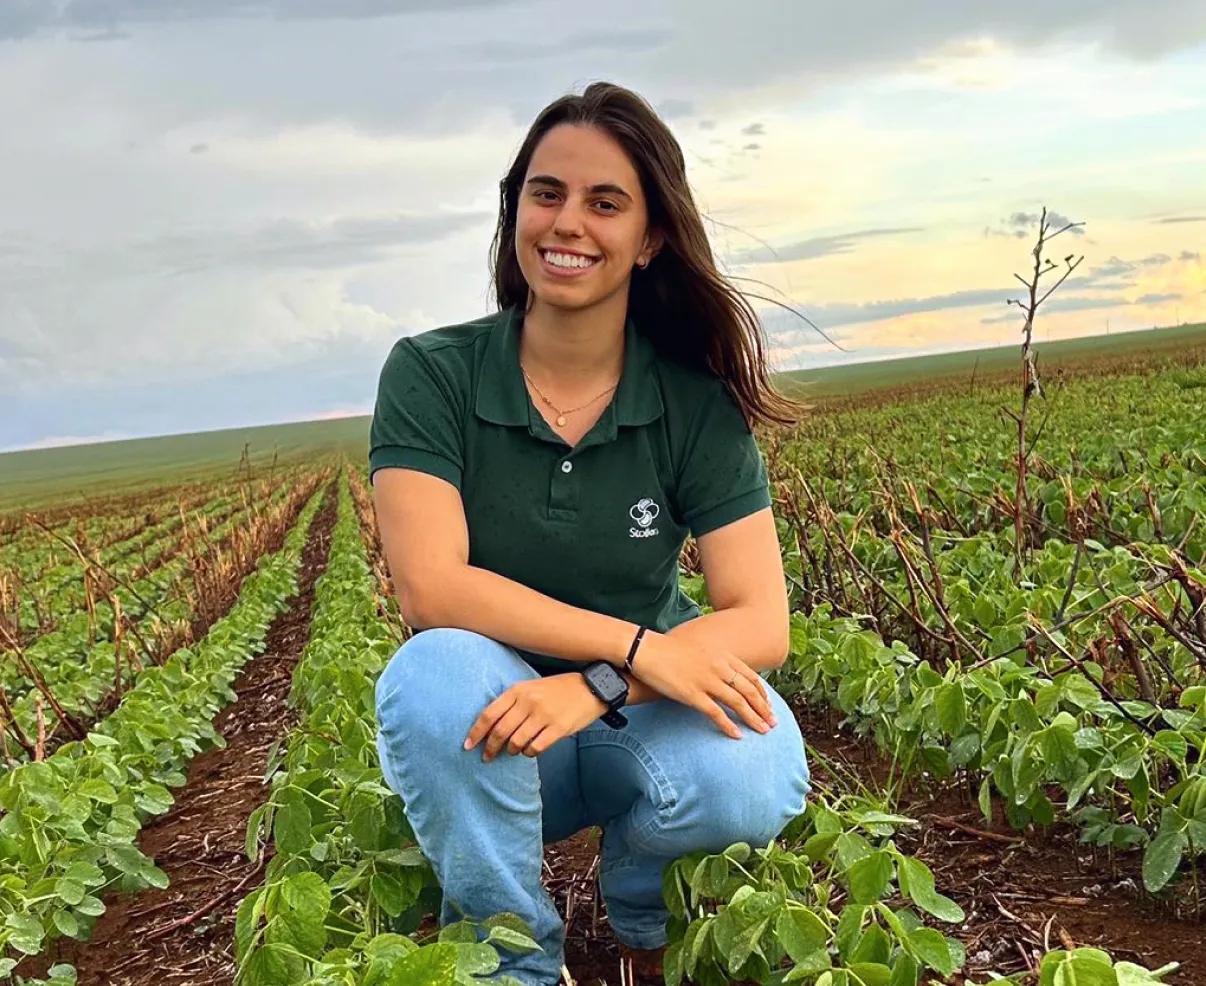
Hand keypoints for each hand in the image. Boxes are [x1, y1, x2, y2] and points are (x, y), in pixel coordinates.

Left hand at [463, 674, 607, 761]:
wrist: (591, 688)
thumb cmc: (557, 689)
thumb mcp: (531, 687)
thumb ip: (511, 702)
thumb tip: (489, 726)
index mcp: (518, 690)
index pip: (489, 714)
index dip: (476, 732)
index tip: (468, 745)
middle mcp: (529, 702)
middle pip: (500, 731)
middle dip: (490, 748)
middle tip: (487, 757)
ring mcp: (544, 715)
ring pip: (516, 742)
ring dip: (511, 750)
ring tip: (512, 750)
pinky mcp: (558, 728)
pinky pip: (535, 748)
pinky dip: (528, 752)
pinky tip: (529, 749)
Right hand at [626, 633, 776, 739]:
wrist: (647, 649)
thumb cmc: (667, 649)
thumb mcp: (697, 649)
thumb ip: (712, 661)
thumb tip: (720, 674)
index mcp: (720, 655)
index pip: (749, 676)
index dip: (761, 692)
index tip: (768, 704)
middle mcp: (718, 667)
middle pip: (748, 690)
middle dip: (763, 708)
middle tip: (773, 722)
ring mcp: (706, 680)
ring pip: (737, 702)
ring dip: (753, 718)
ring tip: (763, 730)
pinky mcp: (692, 694)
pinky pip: (716, 713)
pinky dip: (729, 725)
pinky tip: (737, 735)